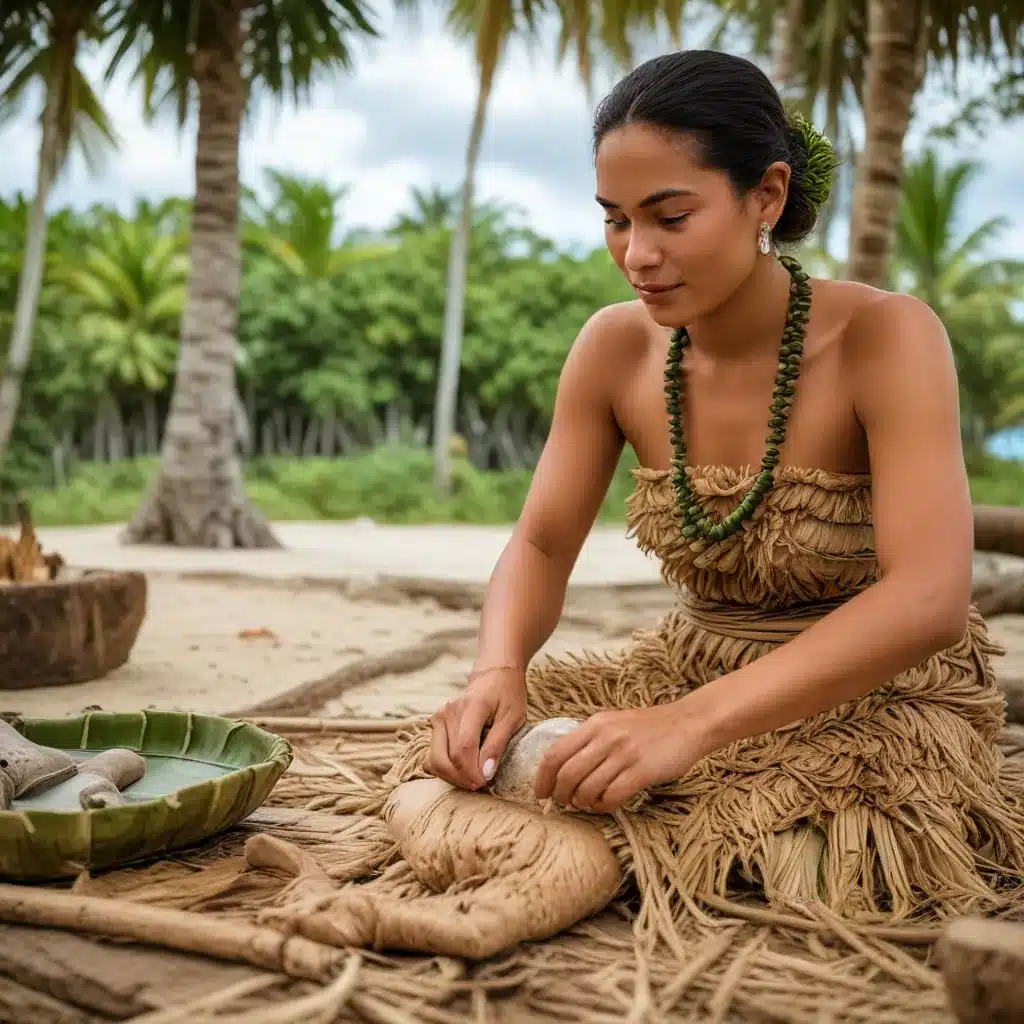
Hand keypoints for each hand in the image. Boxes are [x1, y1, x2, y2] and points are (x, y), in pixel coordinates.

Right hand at [423, 666, 526, 790]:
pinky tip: (462, 771)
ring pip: (434, 760)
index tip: (486, 782)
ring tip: (473, 779)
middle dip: (462, 778)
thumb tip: (485, 774)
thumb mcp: (513, 718)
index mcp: (471, 707)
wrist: (493, 675)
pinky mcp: (436, 724)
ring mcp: (439, 718)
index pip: (463, 748)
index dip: (472, 771)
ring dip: (452, 776)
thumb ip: (497, 745)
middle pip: (445, 758)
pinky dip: (445, 769)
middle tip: (481, 785)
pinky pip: (433, 755)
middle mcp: (449, 712)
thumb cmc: (507, 695)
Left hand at [533, 703, 707, 812]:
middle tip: (565, 804)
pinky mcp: (642, 770)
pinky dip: (604, 806)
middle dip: (561, 795)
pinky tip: (608, 804)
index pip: (556, 753)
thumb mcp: (614, 723)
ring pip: (587, 788)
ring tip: (588, 804)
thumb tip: (563, 769)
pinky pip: (612, 796)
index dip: (543, 778)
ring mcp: (624, 753)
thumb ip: (590, 740)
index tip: (541, 793)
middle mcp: (606, 737)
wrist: (688, 723)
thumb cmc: (649, 728)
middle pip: (567, 774)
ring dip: (583, 803)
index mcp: (594, 724)